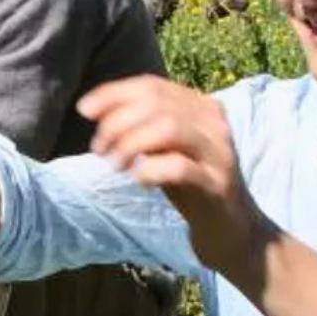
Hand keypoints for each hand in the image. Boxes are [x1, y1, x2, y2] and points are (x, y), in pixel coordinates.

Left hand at [78, 75, 265, 276]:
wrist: (232, 230)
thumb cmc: (191, 186)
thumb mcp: (164, 148)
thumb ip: (141, 126)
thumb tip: (96, 109)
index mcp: (202, 107)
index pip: (153, 85)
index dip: (113, 94)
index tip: (85, 110)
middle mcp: (214, 123)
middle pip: (157, 104)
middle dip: (117, 123)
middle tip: (100, 149)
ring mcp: (218, 154)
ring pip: (169, 128)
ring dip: (131, 143)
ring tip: (117, 164)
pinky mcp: (216, 185)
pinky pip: (179, 167)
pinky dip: (150, 170)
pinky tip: (139, 180)